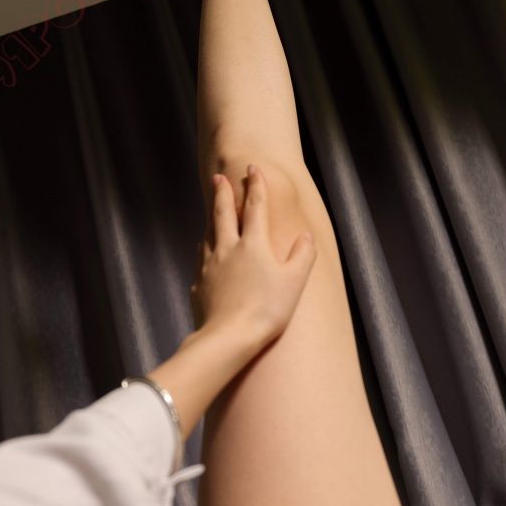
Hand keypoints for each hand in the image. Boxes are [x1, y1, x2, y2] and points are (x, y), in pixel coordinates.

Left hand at [190, 164, 316, 349]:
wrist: (228, 337)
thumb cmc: (266, 310)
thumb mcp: (294, 282)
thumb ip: (302, 255)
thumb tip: (305, 236)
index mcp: (253, 244)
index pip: (256, 207)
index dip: (256, 185)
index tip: (252, 168)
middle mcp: (227, 248)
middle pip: (223, 213)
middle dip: (223, 192)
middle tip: (219, 177)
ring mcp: (209, 266)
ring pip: (208, 234)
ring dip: (211, 219)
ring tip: (211, 212)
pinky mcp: (199, 285)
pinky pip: (201, 260)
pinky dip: (204, 250)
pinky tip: (205, 253)